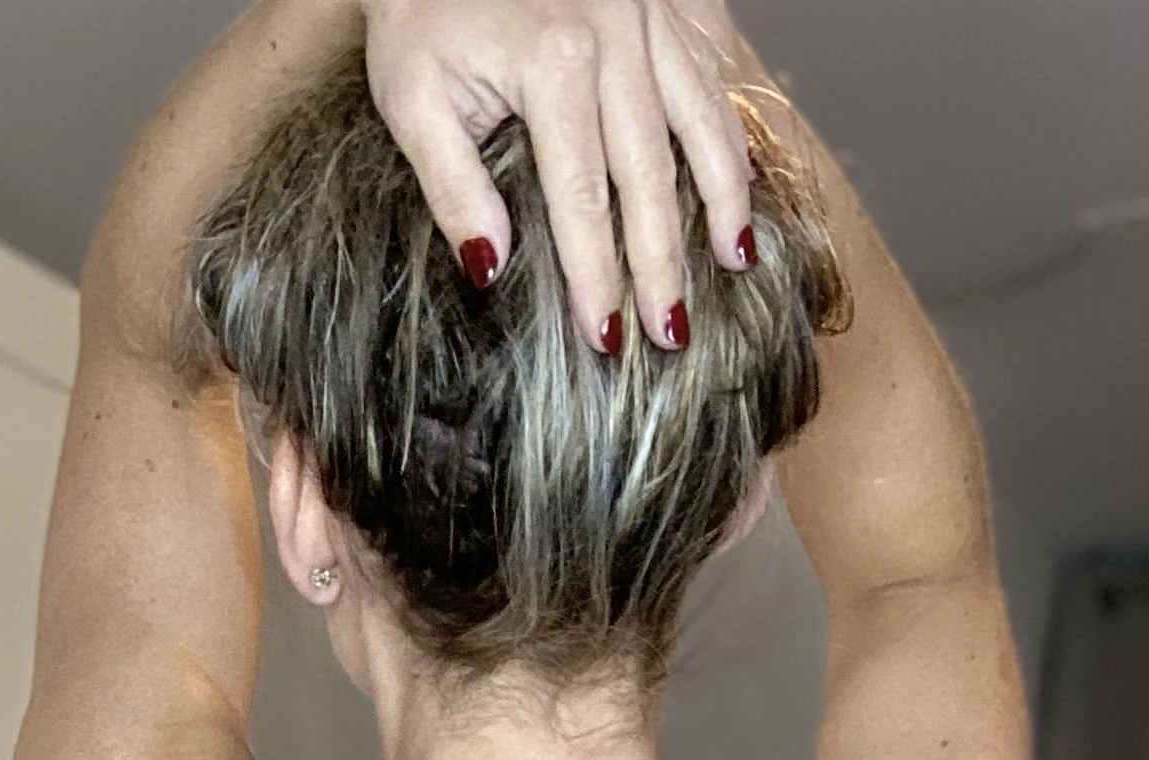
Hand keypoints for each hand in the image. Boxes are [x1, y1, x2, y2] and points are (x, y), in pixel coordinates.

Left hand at [360, 0, 754, 353]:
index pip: (582, 200)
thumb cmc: (422, 8)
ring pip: (701, 121)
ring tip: (737, 262)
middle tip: (673, 333)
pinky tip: (738, 181)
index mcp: (553, 64)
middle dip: (664, 261)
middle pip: (651, 174)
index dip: (597, 276)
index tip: (607, 338)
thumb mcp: (410, 97)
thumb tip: (492, 268)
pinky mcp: (659, 0)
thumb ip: (452, 185)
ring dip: (722, 198)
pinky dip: (727, 133)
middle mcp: (614, 36)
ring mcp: (645, 14)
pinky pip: (708, 74)